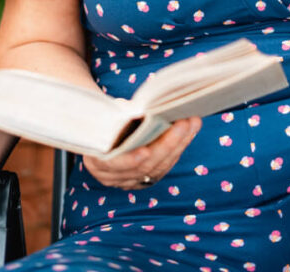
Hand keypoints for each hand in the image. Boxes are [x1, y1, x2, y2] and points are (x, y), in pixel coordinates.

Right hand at [82, 117, 201, 188]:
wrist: (98, 128)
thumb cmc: (102, 118)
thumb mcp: (104, 116)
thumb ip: (118, 116)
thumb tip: (141, 110)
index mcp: (97, 161)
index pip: (115, 164)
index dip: (130, 160)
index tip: (145, 151)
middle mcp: (113, 176)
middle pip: (145, 166)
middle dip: (168, 143)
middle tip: (184, 123)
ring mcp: (130, 179)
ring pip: (159, 166)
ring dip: (179, 144)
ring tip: (192, 123)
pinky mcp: (145, 177)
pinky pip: (164, 166)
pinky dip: (178, 148)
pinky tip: (189, 133)